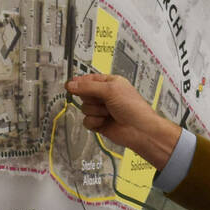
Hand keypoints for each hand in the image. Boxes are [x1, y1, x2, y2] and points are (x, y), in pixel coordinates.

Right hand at [64, 73, 181, 167]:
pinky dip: (94, 121)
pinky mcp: (99, 123)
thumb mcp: (110, 90)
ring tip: (108, 113)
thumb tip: (71, 84)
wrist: (139, 130)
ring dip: (96, 111)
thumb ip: (88, 87)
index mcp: (110, 83)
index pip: (89, 79)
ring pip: (85, 108)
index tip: (70, 84)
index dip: (80, 82)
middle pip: (84, 94)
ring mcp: (102, 110)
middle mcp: (105, 96)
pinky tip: (104, 122)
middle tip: (102, 101)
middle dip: (92, 99)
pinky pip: (86, 121)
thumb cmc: (133, 107)